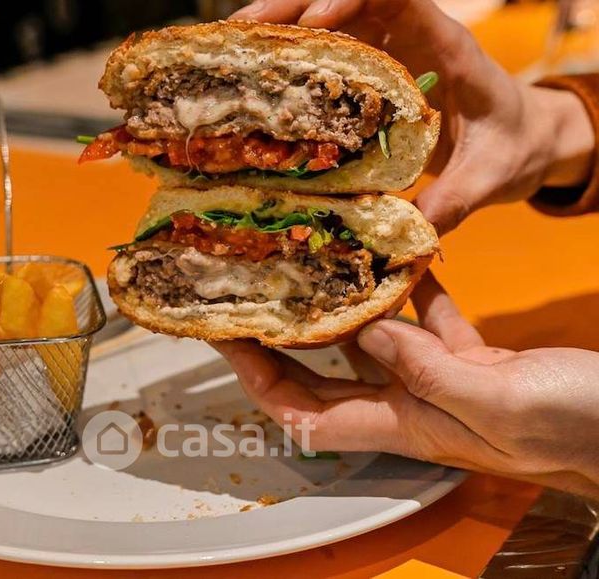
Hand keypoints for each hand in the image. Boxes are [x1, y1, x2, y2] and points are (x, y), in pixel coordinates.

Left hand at [212, 273, 598, 498]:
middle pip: (322, 378)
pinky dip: (410, 292)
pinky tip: (401, 258)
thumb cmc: (572, 430)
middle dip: (279, 344)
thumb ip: (425, 368)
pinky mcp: (475, 357)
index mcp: (406, 425)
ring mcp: (442, 379)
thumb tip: (363, 329)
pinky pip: (427, 321)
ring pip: (373, 344)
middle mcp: (412, 404)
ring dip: (342, 310)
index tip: (230, 342)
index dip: (260, 383)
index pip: (305, 414)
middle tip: (251, 297)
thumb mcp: (495, 402)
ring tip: (314, 267)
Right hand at [230, 0, 594, 233]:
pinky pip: (326, 53)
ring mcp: (389, 51)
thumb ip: (454, 201)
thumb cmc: (514, 147)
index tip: (313, 22)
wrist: (522, 139)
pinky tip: (256, 78)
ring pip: (328, 19)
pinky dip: (289, 60)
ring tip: (232, 50)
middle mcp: (412, 38)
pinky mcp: (373, 73)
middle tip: (242, 32)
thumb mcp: (491, 176)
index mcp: (448, 47)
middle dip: (292, 8)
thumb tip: (405, 234)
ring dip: (280, 30)